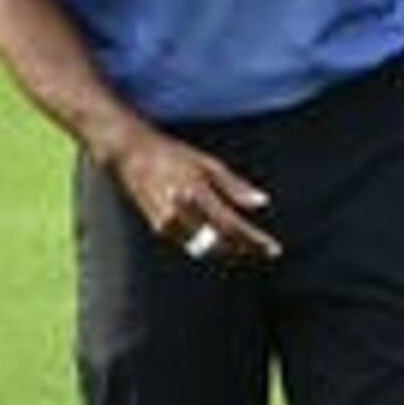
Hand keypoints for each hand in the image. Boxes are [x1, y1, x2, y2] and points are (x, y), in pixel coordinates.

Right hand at [119, 130, 278, 264]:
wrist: (131, 155)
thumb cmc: (174, 155)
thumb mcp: (208, 163)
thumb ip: (235, 186)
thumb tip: (262, 202)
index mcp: (196, 191)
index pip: (231, 225)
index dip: (253, 240)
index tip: (273, 249)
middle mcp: (181, 210)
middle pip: (220, 242)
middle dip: (244, 248)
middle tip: (264, 250)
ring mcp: (167, 222)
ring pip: (206, 248)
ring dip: (228, 249)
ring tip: (248, 246)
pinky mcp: (159, 228)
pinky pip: (191, 243)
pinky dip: (209, 243)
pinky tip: (222, 239)